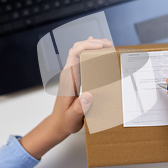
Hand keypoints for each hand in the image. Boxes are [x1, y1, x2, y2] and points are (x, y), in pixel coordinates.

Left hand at [20, 37, 112, 158]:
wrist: (58, 124)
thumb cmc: (65, 121)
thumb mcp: (73, 117)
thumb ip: (80, 107)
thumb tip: (89, 95)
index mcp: (68, 79)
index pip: (74, 54)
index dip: (87, 46)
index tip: (101, 46)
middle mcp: (68, 73)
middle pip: (77, 49)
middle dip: (93, 43)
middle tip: (109, 44)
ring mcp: (71, 74)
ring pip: (79, 52)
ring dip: (92, 45)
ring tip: (107, 45)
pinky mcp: (74, 76)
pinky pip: (80, 59)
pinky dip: (89, 51)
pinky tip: (96, 48)